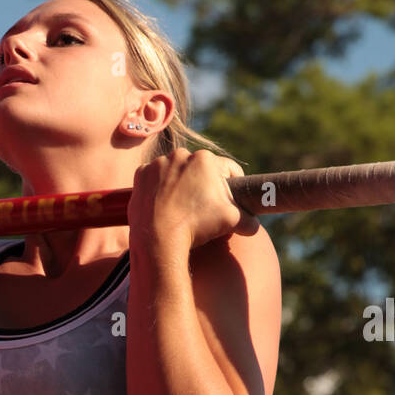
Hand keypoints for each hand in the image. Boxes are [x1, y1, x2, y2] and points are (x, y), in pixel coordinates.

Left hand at [128, 148, 259, 249]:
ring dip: (179, 185)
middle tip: (202, 208)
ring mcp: (158, 163)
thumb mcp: (231, 221)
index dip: (232, 184)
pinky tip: (162, 205)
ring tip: (181, 208)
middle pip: (199, 170)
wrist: (158, 240)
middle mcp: (180, 154)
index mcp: (205, 159)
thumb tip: (254, 226)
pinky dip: (158, 189)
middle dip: (204, 185)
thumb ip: (248, 219)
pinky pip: (153, 179)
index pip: (227, 169)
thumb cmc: (196, 227)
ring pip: (175, 172)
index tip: (228, 198)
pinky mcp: (140, 175)